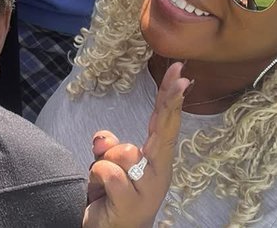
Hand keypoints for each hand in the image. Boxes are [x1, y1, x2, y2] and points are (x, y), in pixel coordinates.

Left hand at [81, 62, 189, 227]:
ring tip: (103, 184)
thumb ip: (108, 146)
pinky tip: (101, 192)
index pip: (162, 122)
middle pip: (162, 130)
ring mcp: (147, 189)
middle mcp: (158, 173)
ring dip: (102, 163)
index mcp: (155, 160)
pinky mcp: (130, 203)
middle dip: (169, 101)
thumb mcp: (108, 164)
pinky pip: (106, 170)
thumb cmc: (111, 198)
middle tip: (180, 74)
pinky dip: (96, 176)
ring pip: (120, 151)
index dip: (170, 97)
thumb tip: (103, 138)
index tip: (180, 72)